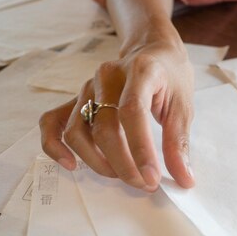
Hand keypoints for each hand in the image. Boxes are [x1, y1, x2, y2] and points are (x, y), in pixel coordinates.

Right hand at [40, 38, 194, 191]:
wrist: (151, 52)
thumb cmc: (169, 77)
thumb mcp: (183, 105)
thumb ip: (179, 142)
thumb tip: (184, 179)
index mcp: (139, 71)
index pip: (132, 112)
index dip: (140, 150)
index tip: (151, 178)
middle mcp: (107, 77)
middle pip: (104, 128)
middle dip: (123, 164)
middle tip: (143, 183)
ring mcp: (86, 88)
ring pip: (77, 131)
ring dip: (96, 162)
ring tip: (121, 175)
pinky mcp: (75, 99)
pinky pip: (52, 122)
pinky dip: (54, 146)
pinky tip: (71, 165)